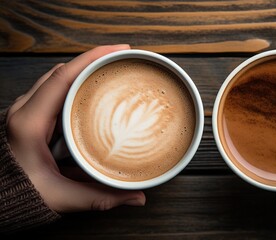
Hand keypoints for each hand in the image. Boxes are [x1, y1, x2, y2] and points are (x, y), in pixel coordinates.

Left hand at [6, 45, 145, 212]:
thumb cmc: (19, 195)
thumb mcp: (61, 196)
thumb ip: (100, 198)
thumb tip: (137, 197)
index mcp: (29, 123)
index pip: (62, 77)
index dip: (92, 58)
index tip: (118, 50)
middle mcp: (25, 110)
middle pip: (62, 72)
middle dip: (93, 61)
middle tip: (121, 60)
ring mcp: (27, 111)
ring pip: (58, 79)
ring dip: (84, 72)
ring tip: (110, 72)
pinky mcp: (31, 116)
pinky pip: (55, 90)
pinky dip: (76, 85)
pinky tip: (93, 92)